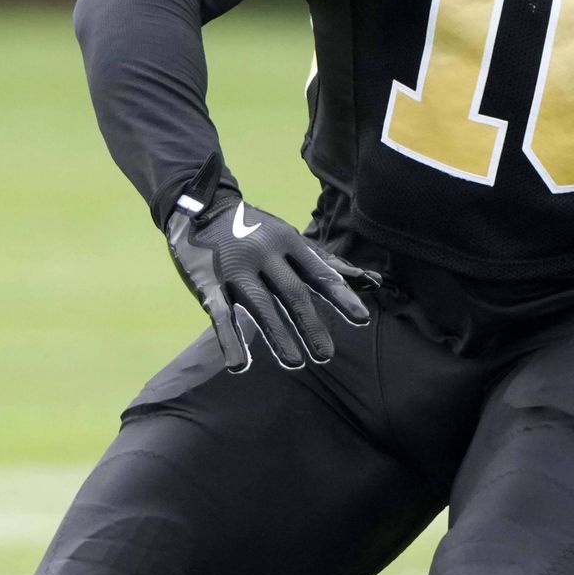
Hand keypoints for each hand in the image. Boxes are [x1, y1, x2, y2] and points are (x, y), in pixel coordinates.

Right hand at [166, 190, 378, 372]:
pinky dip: (229, 341)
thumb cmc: (258, 230)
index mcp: (289, 241)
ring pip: (261, 306)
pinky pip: (220, 315)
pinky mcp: (208, 284)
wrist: (202, 209)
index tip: (362, 319)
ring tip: (295, 363)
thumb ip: (327, 263)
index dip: (341, 296)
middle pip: (292, 293)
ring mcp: (236, 270)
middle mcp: (265, 254)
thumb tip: (370, 282)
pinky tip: (240, 366)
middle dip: (310, 324)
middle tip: (326, 355)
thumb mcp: (292, 239)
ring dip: (278, 337)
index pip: (319, 273)